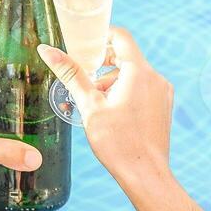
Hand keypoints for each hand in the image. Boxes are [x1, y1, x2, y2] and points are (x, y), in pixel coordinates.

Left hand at [0, 93, 42, 210]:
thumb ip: (4, 151)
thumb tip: (35, 158)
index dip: (14, 93)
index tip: (38, 94)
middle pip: (5, 124)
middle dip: (23, 127)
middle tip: (51, 125)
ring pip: (6, 148)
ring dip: (21, 151)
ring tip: (50, 147)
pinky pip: (3, 171)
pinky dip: (15, 172)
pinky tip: (35, 172)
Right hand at [38, 27, 172, 188]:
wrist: (145, 174)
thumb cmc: (117, 142)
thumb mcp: (89, 104)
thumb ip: (71, 74)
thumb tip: (47, 50)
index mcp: (139, 72)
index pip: (121, 37)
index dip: (101, 36)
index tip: (84, 46)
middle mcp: (155, 78)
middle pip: (126, 56)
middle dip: (103, 64)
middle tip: (84, 78)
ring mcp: (162, 93)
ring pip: (134, 73)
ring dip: (112, 80)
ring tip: (95, 102)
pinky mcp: (163, 106)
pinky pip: (143, 87)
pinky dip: (126, 91)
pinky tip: (111, 112)